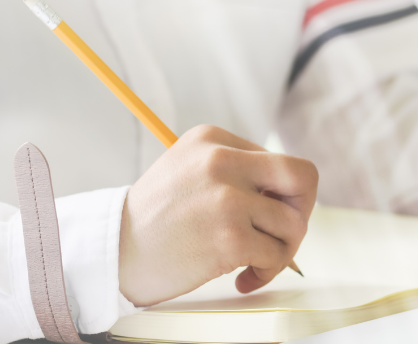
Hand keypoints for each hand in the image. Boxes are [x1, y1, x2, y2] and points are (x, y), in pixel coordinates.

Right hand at [118, 125, 318, 305]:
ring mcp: (226, 199)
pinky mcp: (229, 237)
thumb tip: (294, 197)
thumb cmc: (157, 221)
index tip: (264, 218)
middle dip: (302, 212)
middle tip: (282, 236)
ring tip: (255, 262)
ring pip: (293, 224)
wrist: (113, 254)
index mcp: (213, 139)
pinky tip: (243, 278)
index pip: (281, 162)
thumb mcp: (190, 171)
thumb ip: (238, 173)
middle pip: (303, 178)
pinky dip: (266, 272)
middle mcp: (222, 161)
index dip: (283, 197)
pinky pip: (277, 255)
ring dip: (282, 251)